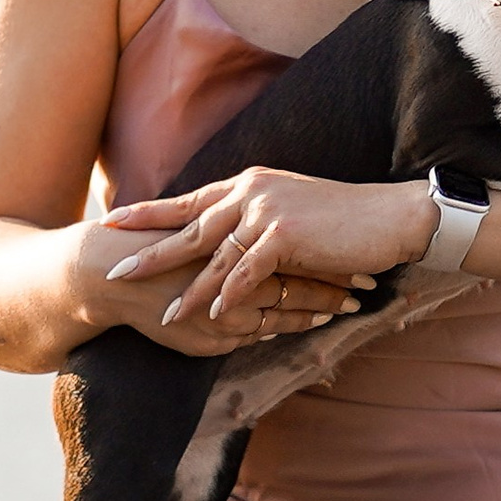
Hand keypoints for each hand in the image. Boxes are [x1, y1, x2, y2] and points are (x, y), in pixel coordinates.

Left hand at [102, 168, 434, 338]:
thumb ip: (254, 217)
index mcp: (248, 183)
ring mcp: (266, 212)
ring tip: (162, 316)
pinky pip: (247, 274)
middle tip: (114, 268)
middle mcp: (251, 191)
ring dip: (189, 291)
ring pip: (214, 258)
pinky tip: (214, 318)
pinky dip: (230, 297)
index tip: (112, 218)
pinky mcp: (284, 236)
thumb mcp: (289, 208)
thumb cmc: (341, 219)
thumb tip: (226, 236)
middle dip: (150, 251)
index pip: (189, 199)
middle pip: (189, 227)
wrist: (387, 216)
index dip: (149, 211)